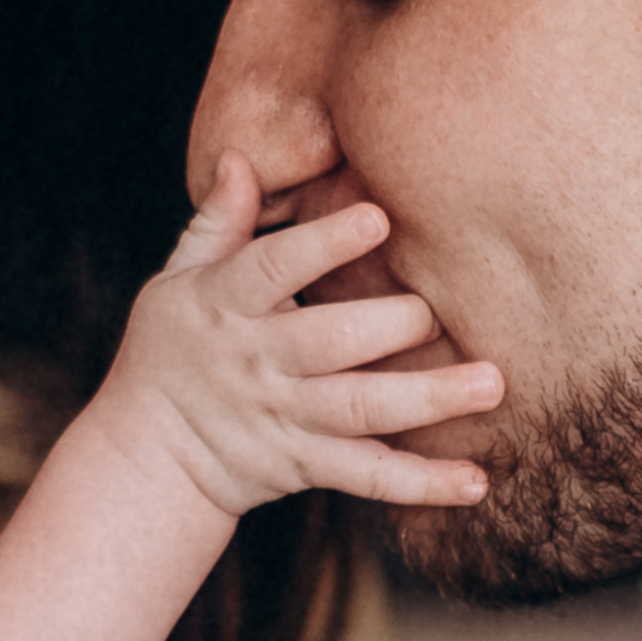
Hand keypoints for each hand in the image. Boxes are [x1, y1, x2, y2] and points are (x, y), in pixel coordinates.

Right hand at [100, 149, 503, 515]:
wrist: (149, 456)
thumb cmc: (172, 349)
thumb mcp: (178, 280)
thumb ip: (218, 223)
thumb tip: (239, 157)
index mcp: (225, 305)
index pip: (273, 270)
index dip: (324, 245)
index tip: (378, 217)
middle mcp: (259, 363)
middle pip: (331, 342)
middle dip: (393, 325)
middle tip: (445, 310)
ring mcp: (286, 418)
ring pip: (361, 409)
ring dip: (429, 399)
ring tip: (492, 384)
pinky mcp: (306, 465)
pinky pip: (368, 477)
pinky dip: (420, 483)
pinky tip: (476, 481)